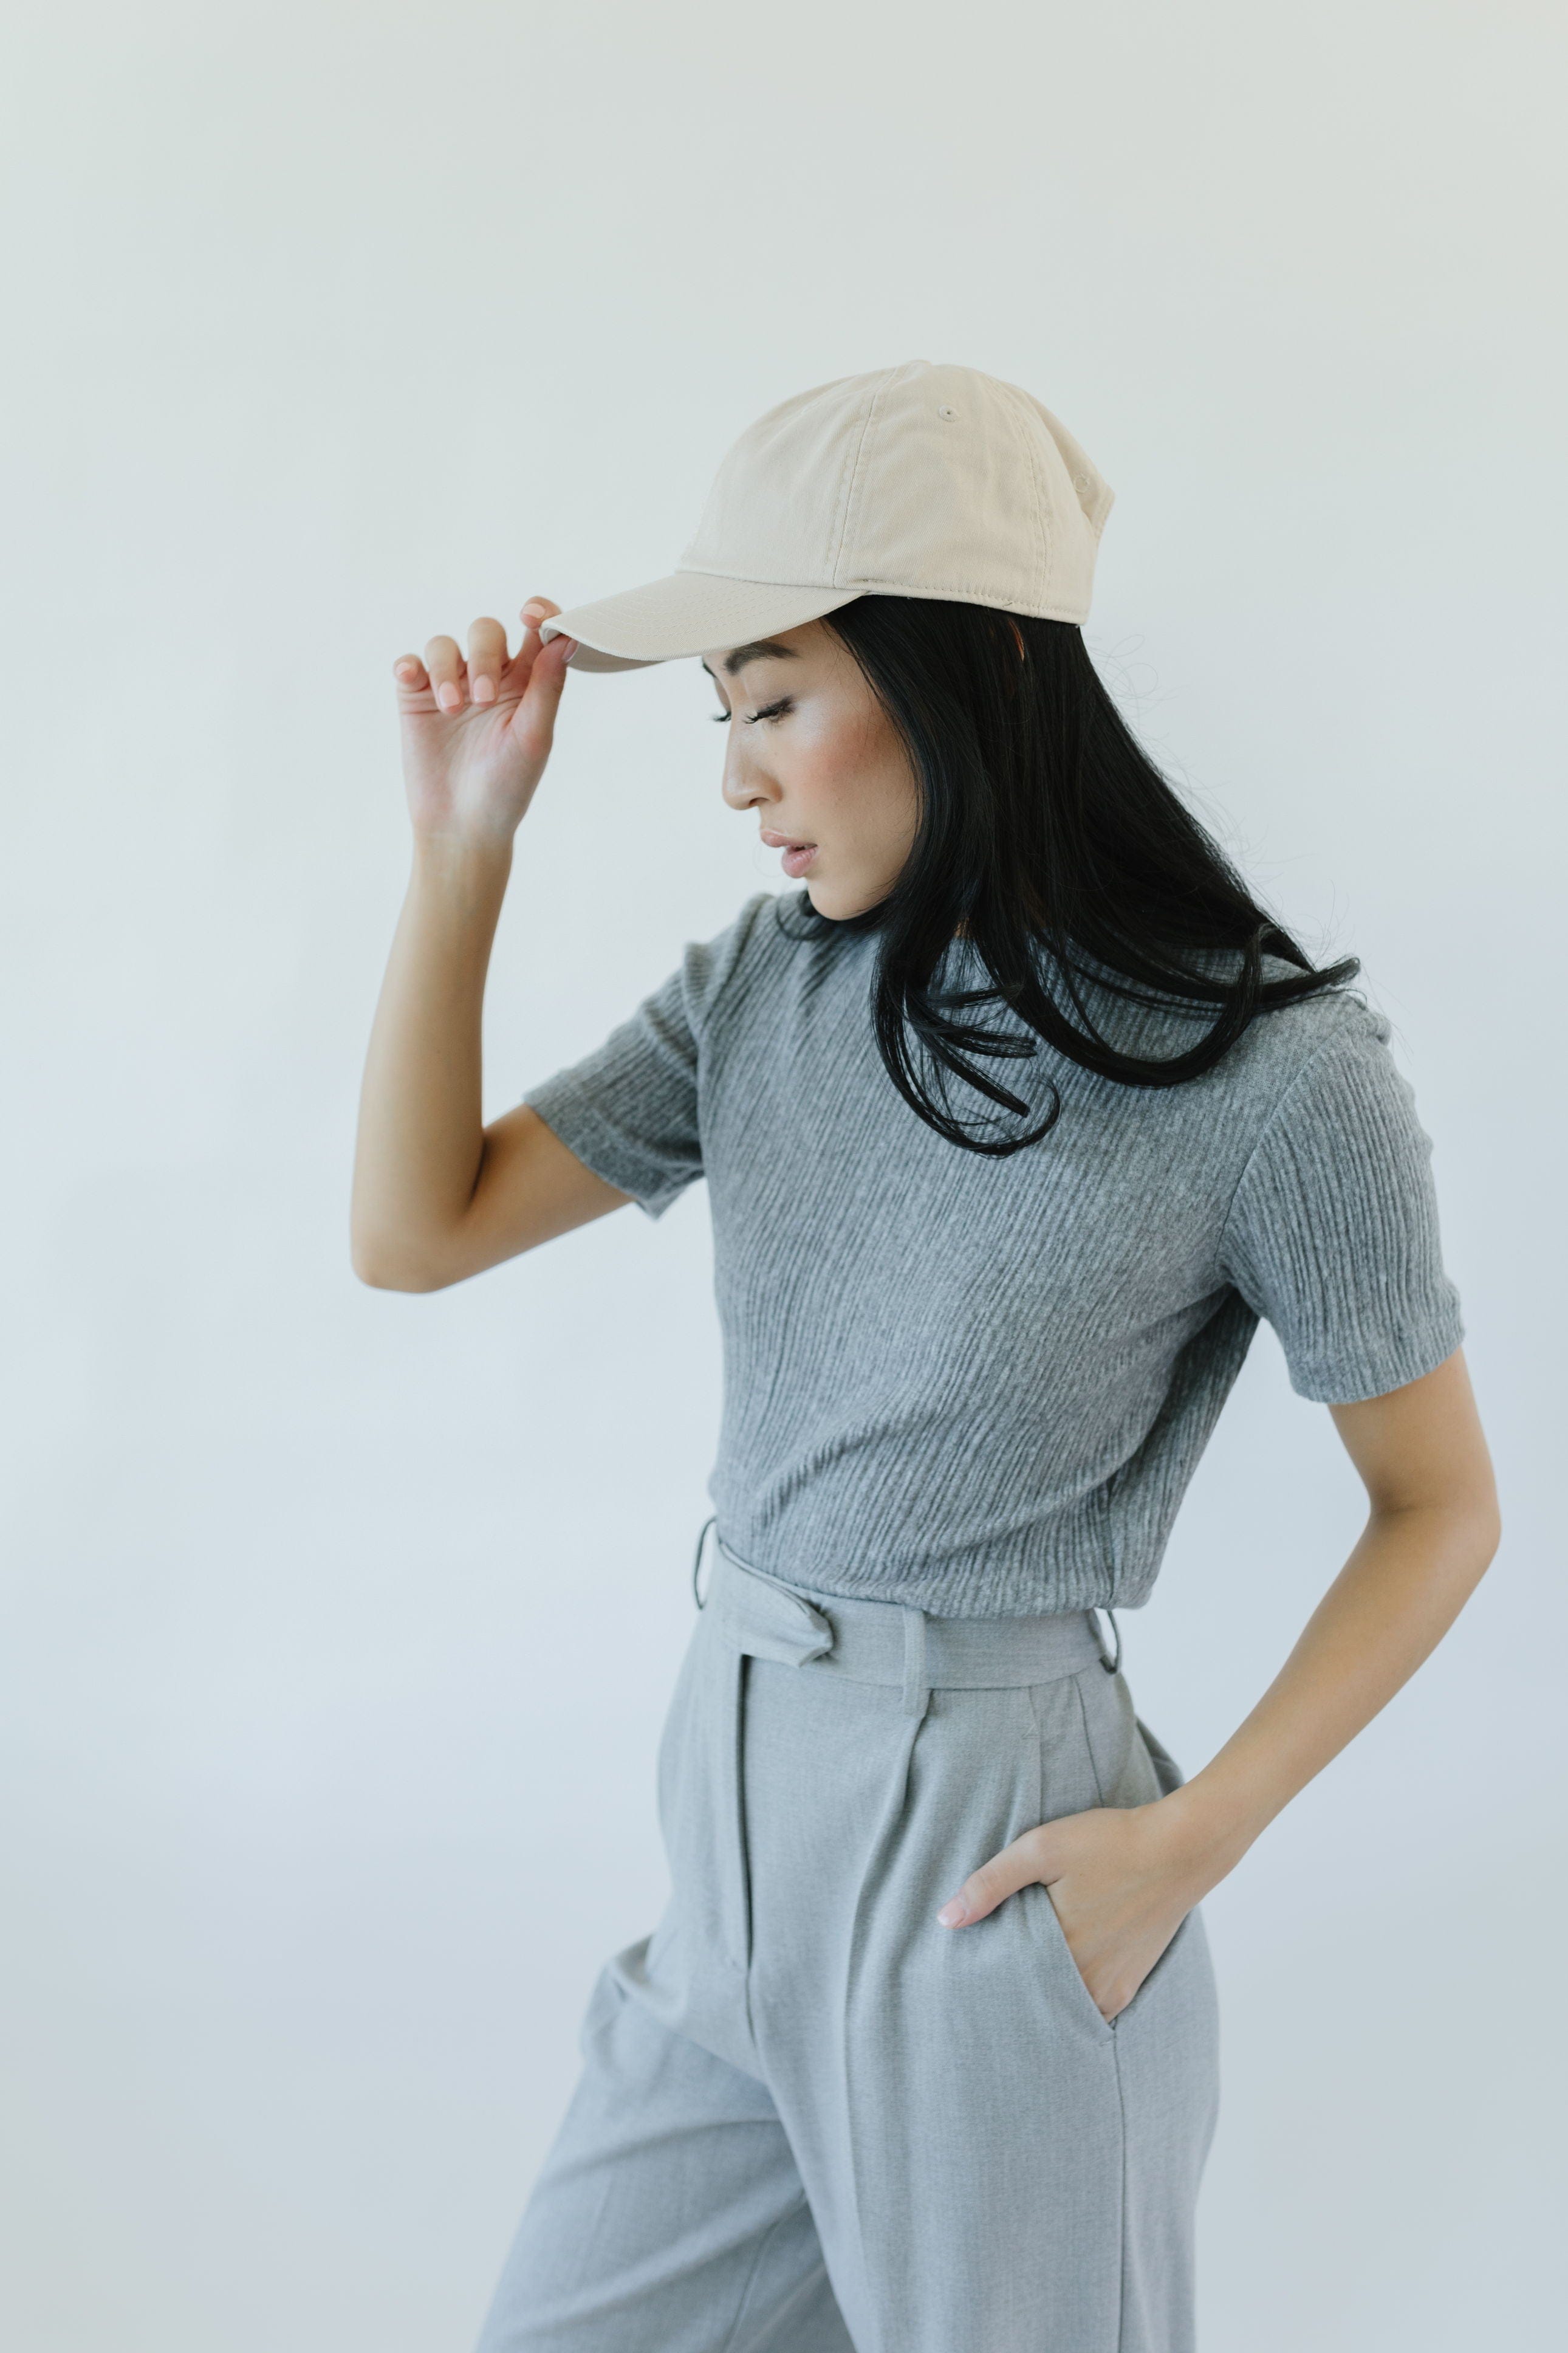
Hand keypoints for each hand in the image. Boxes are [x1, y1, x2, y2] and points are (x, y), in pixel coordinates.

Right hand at [391, 596, 576, 846]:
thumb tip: (569, 637)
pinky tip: (412, 678)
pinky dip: (410, 665)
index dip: (539, 612)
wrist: (462, 826)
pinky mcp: (416, 698)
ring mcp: (450, 685)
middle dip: (483, 656)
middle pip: (485, 632)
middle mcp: (489, 676)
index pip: (536, 630)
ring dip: (446, 670)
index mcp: (527, 682)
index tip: (532, 615)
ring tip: (451, 708)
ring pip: (445, 645)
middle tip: (482, 699)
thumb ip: (548, 686)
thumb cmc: (507, 787)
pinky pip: (410, 664)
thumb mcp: (534, 738)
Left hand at [935, 1796, 1211, 2022]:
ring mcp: (1111, 1989)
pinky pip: (1090, 2008)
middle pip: (1032, 2001)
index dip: (984, 1980)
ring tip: (1020, 1976)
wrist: (1181, 1849)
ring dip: (1041, 1997)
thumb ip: (991, 1883)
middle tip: (986, 1982)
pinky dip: (1071, 1999)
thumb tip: (946, 1920)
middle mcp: (1086, 1982)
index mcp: (1059, 1951)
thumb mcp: (1042, 1848)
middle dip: (1010, 1993)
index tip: (966, 1975)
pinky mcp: (1129, 1986)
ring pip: (1061, 2009)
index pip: (1005, 1985)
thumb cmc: (1109, 1842)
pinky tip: (1058, 1977)